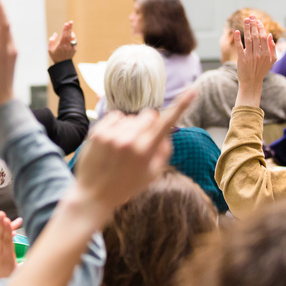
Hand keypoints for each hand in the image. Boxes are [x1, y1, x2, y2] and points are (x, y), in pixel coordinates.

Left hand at [0, 211, 22, 281]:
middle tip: (3, 213)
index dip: (6, 228)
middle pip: (1, 235)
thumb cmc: (12, 282)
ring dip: (6, 229)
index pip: (6, 240)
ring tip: (16, 223)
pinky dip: (3, 237)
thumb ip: (28, 261)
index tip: (6, 219)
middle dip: (3, 223)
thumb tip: (39, 252)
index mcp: (6, 258)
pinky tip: (10, 234)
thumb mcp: (22, 272)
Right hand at [48, 21, 76, 62]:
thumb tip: (56, 34)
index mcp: (61, 46)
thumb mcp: (50, 49)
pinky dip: (73, 37)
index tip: (66, 23)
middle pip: (69, 35)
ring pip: (73, 38)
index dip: (65, 29)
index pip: (64, 35)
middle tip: (70, 22)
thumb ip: (51, 41)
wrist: (62, 65)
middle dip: (70, 28)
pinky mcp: (74, 49)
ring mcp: (71, 48)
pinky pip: (75, 41)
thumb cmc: (55, 56)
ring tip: (69, 27)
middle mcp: (67, 46)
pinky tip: (71, 34)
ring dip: (71, 32)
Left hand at [74, 90, 193, 220]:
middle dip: (150, 123)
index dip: (181, 106)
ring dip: (132, 126)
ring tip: (123, 146)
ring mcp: (112, 135)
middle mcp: (129, 140)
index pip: (166, 123)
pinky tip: (114, 140)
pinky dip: (117, 124)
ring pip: (131, 117)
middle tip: (143, 140)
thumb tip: (166, 131)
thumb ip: (163, 151)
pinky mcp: (98, 131)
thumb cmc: (126, 186)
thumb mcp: (152, 174)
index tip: (192, 91)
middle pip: (149, 115)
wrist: (93, 195)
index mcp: (145, 151)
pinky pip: (115, 116)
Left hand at [235, 15, 276, 106]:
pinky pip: (239, 47)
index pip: (264, 37)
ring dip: (247, 28)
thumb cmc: (261, 70)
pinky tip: (236, 31)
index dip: (260, 28)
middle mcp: (259, 54)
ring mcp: (250, 56)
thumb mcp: (272, 61)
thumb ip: (272, 48)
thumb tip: (270, 35)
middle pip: (256, 36)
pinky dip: (237, 39)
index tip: (257, 20)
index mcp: (267, 53)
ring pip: (249, 39)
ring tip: (246, 20)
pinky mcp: (241, 59)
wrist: (251, 82)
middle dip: (253, 25)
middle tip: (251, 16)